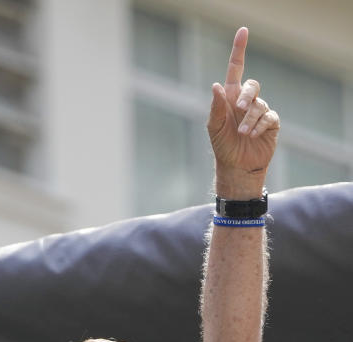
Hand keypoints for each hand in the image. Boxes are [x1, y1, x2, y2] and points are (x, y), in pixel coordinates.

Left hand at [206, 27, 279, 198]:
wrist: (236, 166)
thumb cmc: (222, 146)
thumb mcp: (214, 127)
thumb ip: (216, 106)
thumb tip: (216, 85)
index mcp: (230, 97)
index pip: (235, 69)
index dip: (239, 49)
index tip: (243, 31)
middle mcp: (246, 101)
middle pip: (252, 85)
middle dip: (247, 95)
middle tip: (239, 109)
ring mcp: (259, 111)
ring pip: (260, 105)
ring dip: (250, 119)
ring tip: (241, 134)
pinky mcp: (271, 123)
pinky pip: (269, 117)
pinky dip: (259, 126)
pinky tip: (251, 136)